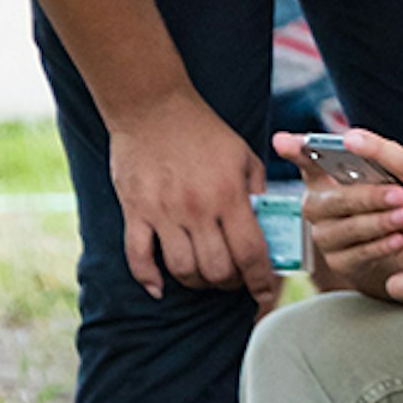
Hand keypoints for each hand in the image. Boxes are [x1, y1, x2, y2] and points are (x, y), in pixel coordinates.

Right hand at [114, 94, 277, 310]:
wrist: (152, 108)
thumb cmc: (203, 131)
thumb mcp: (244, 156)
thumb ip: (257, 192)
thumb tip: (269, 226)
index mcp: (228, 196)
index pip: (251, 252)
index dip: (261, 281)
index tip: (265, 295)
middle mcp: (196, 209)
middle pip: (216, 269)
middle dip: (230, 283)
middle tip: (235, 280)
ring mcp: (162, 212)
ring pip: (181, 269)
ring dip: (196, 282)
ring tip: (206, 277)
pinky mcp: (134, 211)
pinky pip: (137, 256)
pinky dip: (148, 278)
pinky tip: (160, 288)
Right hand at [282, 129, 402, 296]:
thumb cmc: (393, 199)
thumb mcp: (388, 176)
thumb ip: (375, 154)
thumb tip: (352, 136)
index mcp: (324, 179)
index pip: (307, 161)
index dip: (296, 151)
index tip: (284, 141)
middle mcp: (317, 207)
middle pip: (334, 201)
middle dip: (368, 197)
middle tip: (400, 194)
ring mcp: (325, 236)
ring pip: (347, 229)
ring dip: (378, 222)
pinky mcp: (339, 262)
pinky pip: (358, 255)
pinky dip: (380, 246)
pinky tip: (399, 239)